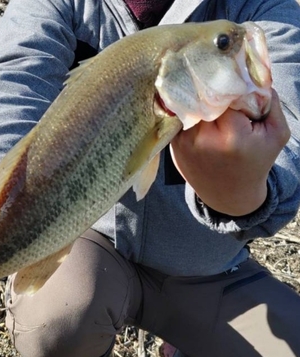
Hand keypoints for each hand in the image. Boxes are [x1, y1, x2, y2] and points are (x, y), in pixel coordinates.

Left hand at [170, 89, 289, 215]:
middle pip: (203, 96)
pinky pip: (179, 117)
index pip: (225, 92)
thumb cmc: (255, 161)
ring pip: (189, 104)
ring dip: (198, 98)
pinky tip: (198, 109)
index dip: (230, 82)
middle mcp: (203, 138)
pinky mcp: (173, 145)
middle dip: (213, 87)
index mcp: (231, 135)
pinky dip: (188, 110)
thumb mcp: (275, 133)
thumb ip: (269, 101)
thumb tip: (252, 70)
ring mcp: (183, 143)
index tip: (235, 77)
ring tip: (210, 97)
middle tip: (220, 80)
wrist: (229, 195)